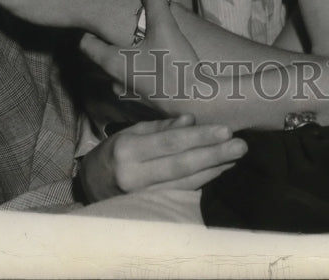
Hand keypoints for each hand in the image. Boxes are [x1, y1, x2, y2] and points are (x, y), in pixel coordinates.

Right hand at [78, 114, 246, 201]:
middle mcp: (135, 175)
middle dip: (214, 155)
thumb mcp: (131, 132)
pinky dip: (202, 182)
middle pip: (181, 164)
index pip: (170, 142)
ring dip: (213, 169)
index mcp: (129, 149)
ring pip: (184, 182)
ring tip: (234, 157)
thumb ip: (162, 127)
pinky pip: (180, 194)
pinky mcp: (148, 209)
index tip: (225, 130)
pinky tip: (218, 171)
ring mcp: (141, 196)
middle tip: (240, 145)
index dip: (199, 137)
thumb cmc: (113, 153)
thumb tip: (191, 121)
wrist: (88, 187)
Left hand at [80, 0, 205, 118]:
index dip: (87, 31)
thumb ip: (155, 0)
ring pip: (121, 73)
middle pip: (104, 59)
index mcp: (113, 62)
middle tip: (121, 30)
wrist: (197, 102)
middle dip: (111, 44)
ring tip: (141, 47)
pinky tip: (158, 67)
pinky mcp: (148, 104)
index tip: (92, 21)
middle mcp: (117, 80)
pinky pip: (137, 85)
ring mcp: (131, 95)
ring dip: (127, 61)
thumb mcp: (164, 26)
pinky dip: (142, 74)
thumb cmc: (173, 65)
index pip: (86, 45)